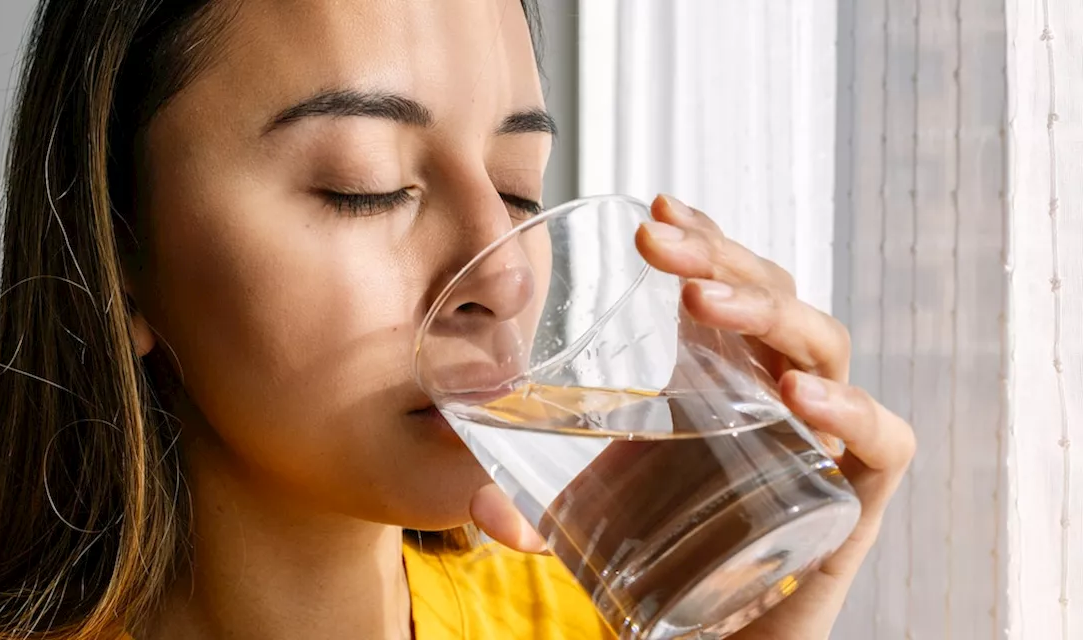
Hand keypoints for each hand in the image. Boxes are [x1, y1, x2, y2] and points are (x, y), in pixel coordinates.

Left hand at [468, 195, 915, 638]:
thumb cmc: (673, 560)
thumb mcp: (595, 522)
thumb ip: (535, 513)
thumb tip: (477, 505)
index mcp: (720, 380)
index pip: (726, 285)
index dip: (702, 239)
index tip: (655, 207)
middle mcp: (778, 395)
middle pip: (773, 296)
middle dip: (718, 258)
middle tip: (659, 242)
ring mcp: (822, 441)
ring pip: (823, 345)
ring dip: (766, 312)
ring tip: (702, 301)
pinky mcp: (854, 500)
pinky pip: (882, 442)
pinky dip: (852, 410)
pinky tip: (794, 396)